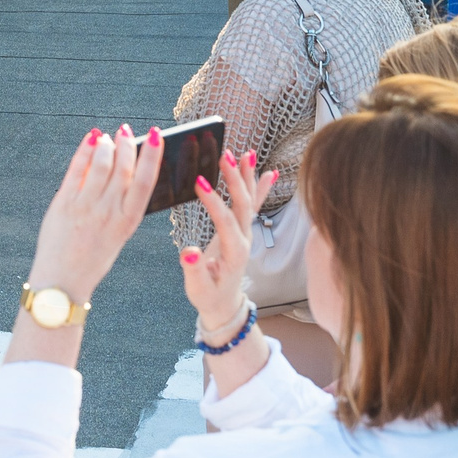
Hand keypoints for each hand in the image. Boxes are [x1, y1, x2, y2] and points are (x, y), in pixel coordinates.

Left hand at [25, 125, 164, 304]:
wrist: (63, 280)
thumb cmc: (93, 256)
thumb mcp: (118, 234)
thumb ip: (122, 204)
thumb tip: (126, 167)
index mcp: (128, 222)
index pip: (146, 181)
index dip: (153, 155)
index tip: (157, 135)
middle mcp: (108, 212)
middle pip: (123, 168)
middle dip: (127, 143)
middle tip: (127, 130)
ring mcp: (85, 207)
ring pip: (101, 165)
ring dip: (107, 145)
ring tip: (108, 137)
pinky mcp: (63, 204)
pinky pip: (77, 170)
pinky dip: (85, 151)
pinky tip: (91, 140)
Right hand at [181, 151, 270, 332]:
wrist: (224, 304)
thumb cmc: (209, 296)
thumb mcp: (198, 288)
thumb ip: (194, 270)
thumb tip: (188, 252)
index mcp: (234, 252)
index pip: (226, 221)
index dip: (214, 202)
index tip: (200, 182)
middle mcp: (244, 239)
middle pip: (243, 204)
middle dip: (235, 179)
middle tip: (226, 156)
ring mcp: (246, 234)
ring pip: (249, 200)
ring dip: (247, 176)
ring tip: (245, 153)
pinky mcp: (243, 231)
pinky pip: (254, 206)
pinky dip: (261, 187)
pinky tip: (269, 171)